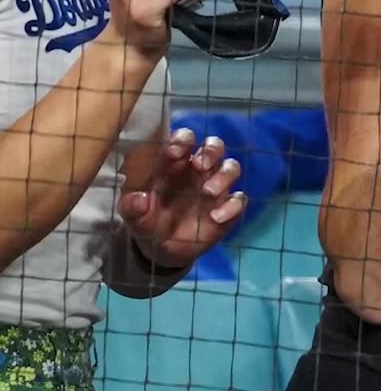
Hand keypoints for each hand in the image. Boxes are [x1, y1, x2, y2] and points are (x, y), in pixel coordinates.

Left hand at [118, 127, 246, 270]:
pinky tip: (216, 218)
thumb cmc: (148, 222)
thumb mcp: (135, 217)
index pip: (184, 140)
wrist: (163, 250)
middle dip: (211, 151)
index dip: (182, 140)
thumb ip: (132, 207)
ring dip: (224, 175)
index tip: (174, 151)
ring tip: (209, 192)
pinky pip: (239, 200)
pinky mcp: (227, 207)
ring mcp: (216, 187)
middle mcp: (199, 170)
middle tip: (201, 165)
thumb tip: (136, 199)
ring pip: (231, 168)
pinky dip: (232, 206)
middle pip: (214, 147)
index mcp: (175, 163)